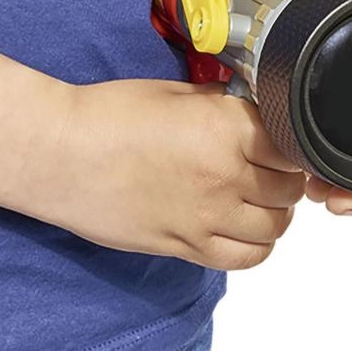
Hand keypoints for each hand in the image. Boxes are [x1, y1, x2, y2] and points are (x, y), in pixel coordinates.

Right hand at [36, 79, 304, 268]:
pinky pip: (246, 258)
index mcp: (225, 128)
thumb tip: (246, 111)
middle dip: (286, 177)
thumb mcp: (173, 93)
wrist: (60, 154)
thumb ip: (219, 105)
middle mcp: (225, 175)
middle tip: (271, 169)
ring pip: (275, 227)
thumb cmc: (106, 116)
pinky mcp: (186, 247)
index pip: (290, 143)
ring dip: (275, 212)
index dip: (290, 141)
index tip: (282, 140)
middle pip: (289, 189)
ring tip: (259, 200)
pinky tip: (243, 229)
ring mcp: (208, 217)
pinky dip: (256, 245)